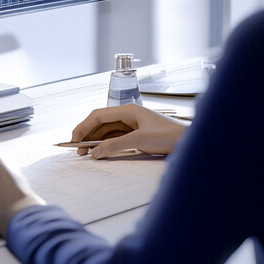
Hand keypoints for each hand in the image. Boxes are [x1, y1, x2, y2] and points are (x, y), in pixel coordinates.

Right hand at [71, 104, 188, 157]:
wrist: (190, 142)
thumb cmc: (169, 136)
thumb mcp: (139, 141)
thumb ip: (115, 146)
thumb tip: (94, 152)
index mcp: (127, 110)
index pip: (98, 115)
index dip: (83, 127)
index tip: (74, 140)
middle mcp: (128, 115)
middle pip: (101, 123)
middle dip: (87, 135)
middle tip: (77, 150)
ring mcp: (132, 125)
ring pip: (107, 131)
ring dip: (96, 141)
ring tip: (86, 153)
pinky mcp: (137, 135)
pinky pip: (116, 138)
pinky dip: (106, 144)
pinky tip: (101, 152)